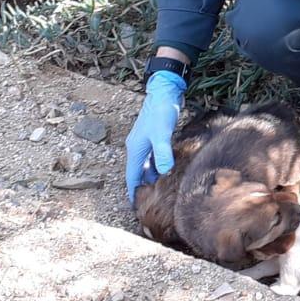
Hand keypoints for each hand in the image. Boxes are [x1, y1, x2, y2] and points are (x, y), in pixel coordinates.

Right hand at [124, 70, 184, 203]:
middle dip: (142, 188)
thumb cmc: (161, 111)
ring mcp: (145, 142)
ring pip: (146, 166)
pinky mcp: (154, 138)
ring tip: (159, 193)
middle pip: (138, 173)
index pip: (132, 177)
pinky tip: (167, 172)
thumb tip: (164, 172)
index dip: (133, 193)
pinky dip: (158, 167)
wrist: (165, 91)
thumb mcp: (162, 133)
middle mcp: (137, 148)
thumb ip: (163, 152)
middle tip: (150, 204)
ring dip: (151, 178)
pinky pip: (153, 158)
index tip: (135, 209)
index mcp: (135, 150)